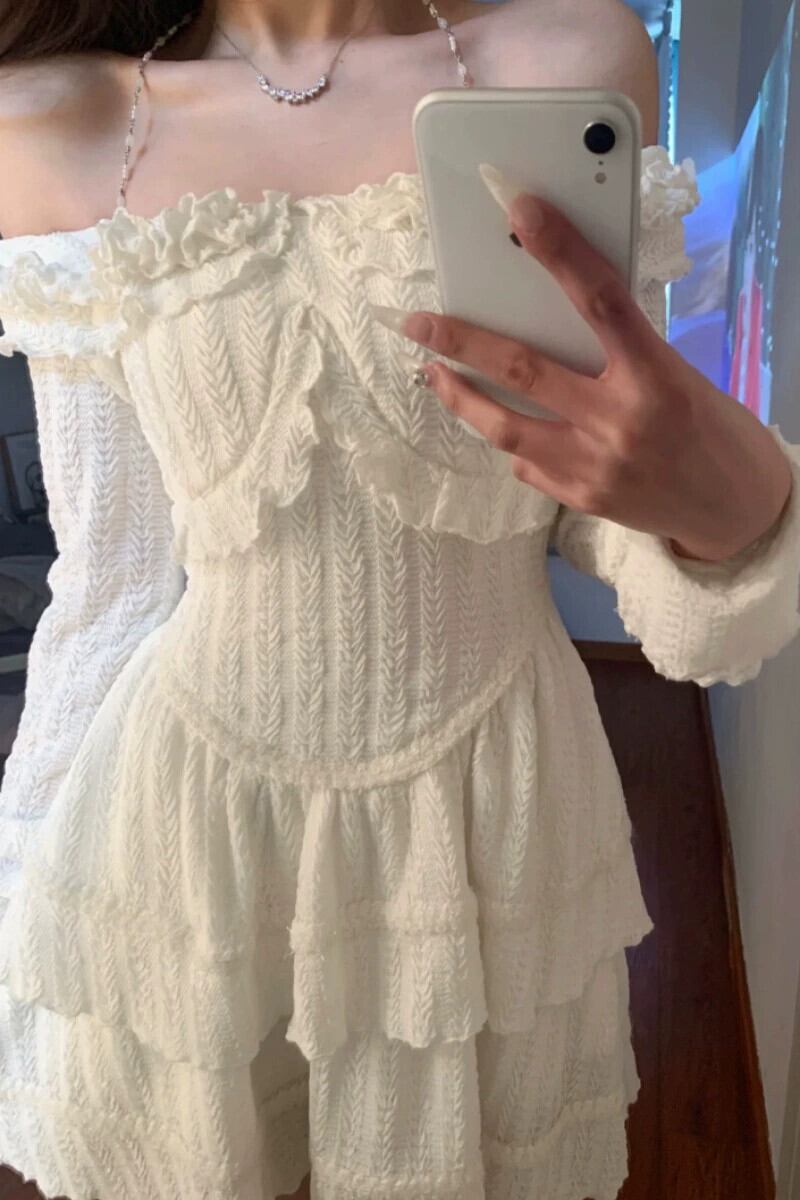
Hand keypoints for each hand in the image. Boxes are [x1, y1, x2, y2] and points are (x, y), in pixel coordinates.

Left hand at [372, 190, 792, 563]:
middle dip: (461, 341)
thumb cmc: (710, 431)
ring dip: (460, 396)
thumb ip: (621, 351)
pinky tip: (507, 425)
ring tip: (435, 373)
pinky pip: (526, 461)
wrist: (734, 511)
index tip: (519, 210)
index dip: (557, 250)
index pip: (598, 299)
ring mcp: (594, 466)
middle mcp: (620, 421)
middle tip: (418, 323)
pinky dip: (513, 438)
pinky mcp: (580, 500)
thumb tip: (555, 317)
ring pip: (504, 425)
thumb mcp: (676, 375)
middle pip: (523, 368)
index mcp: (654, 375)